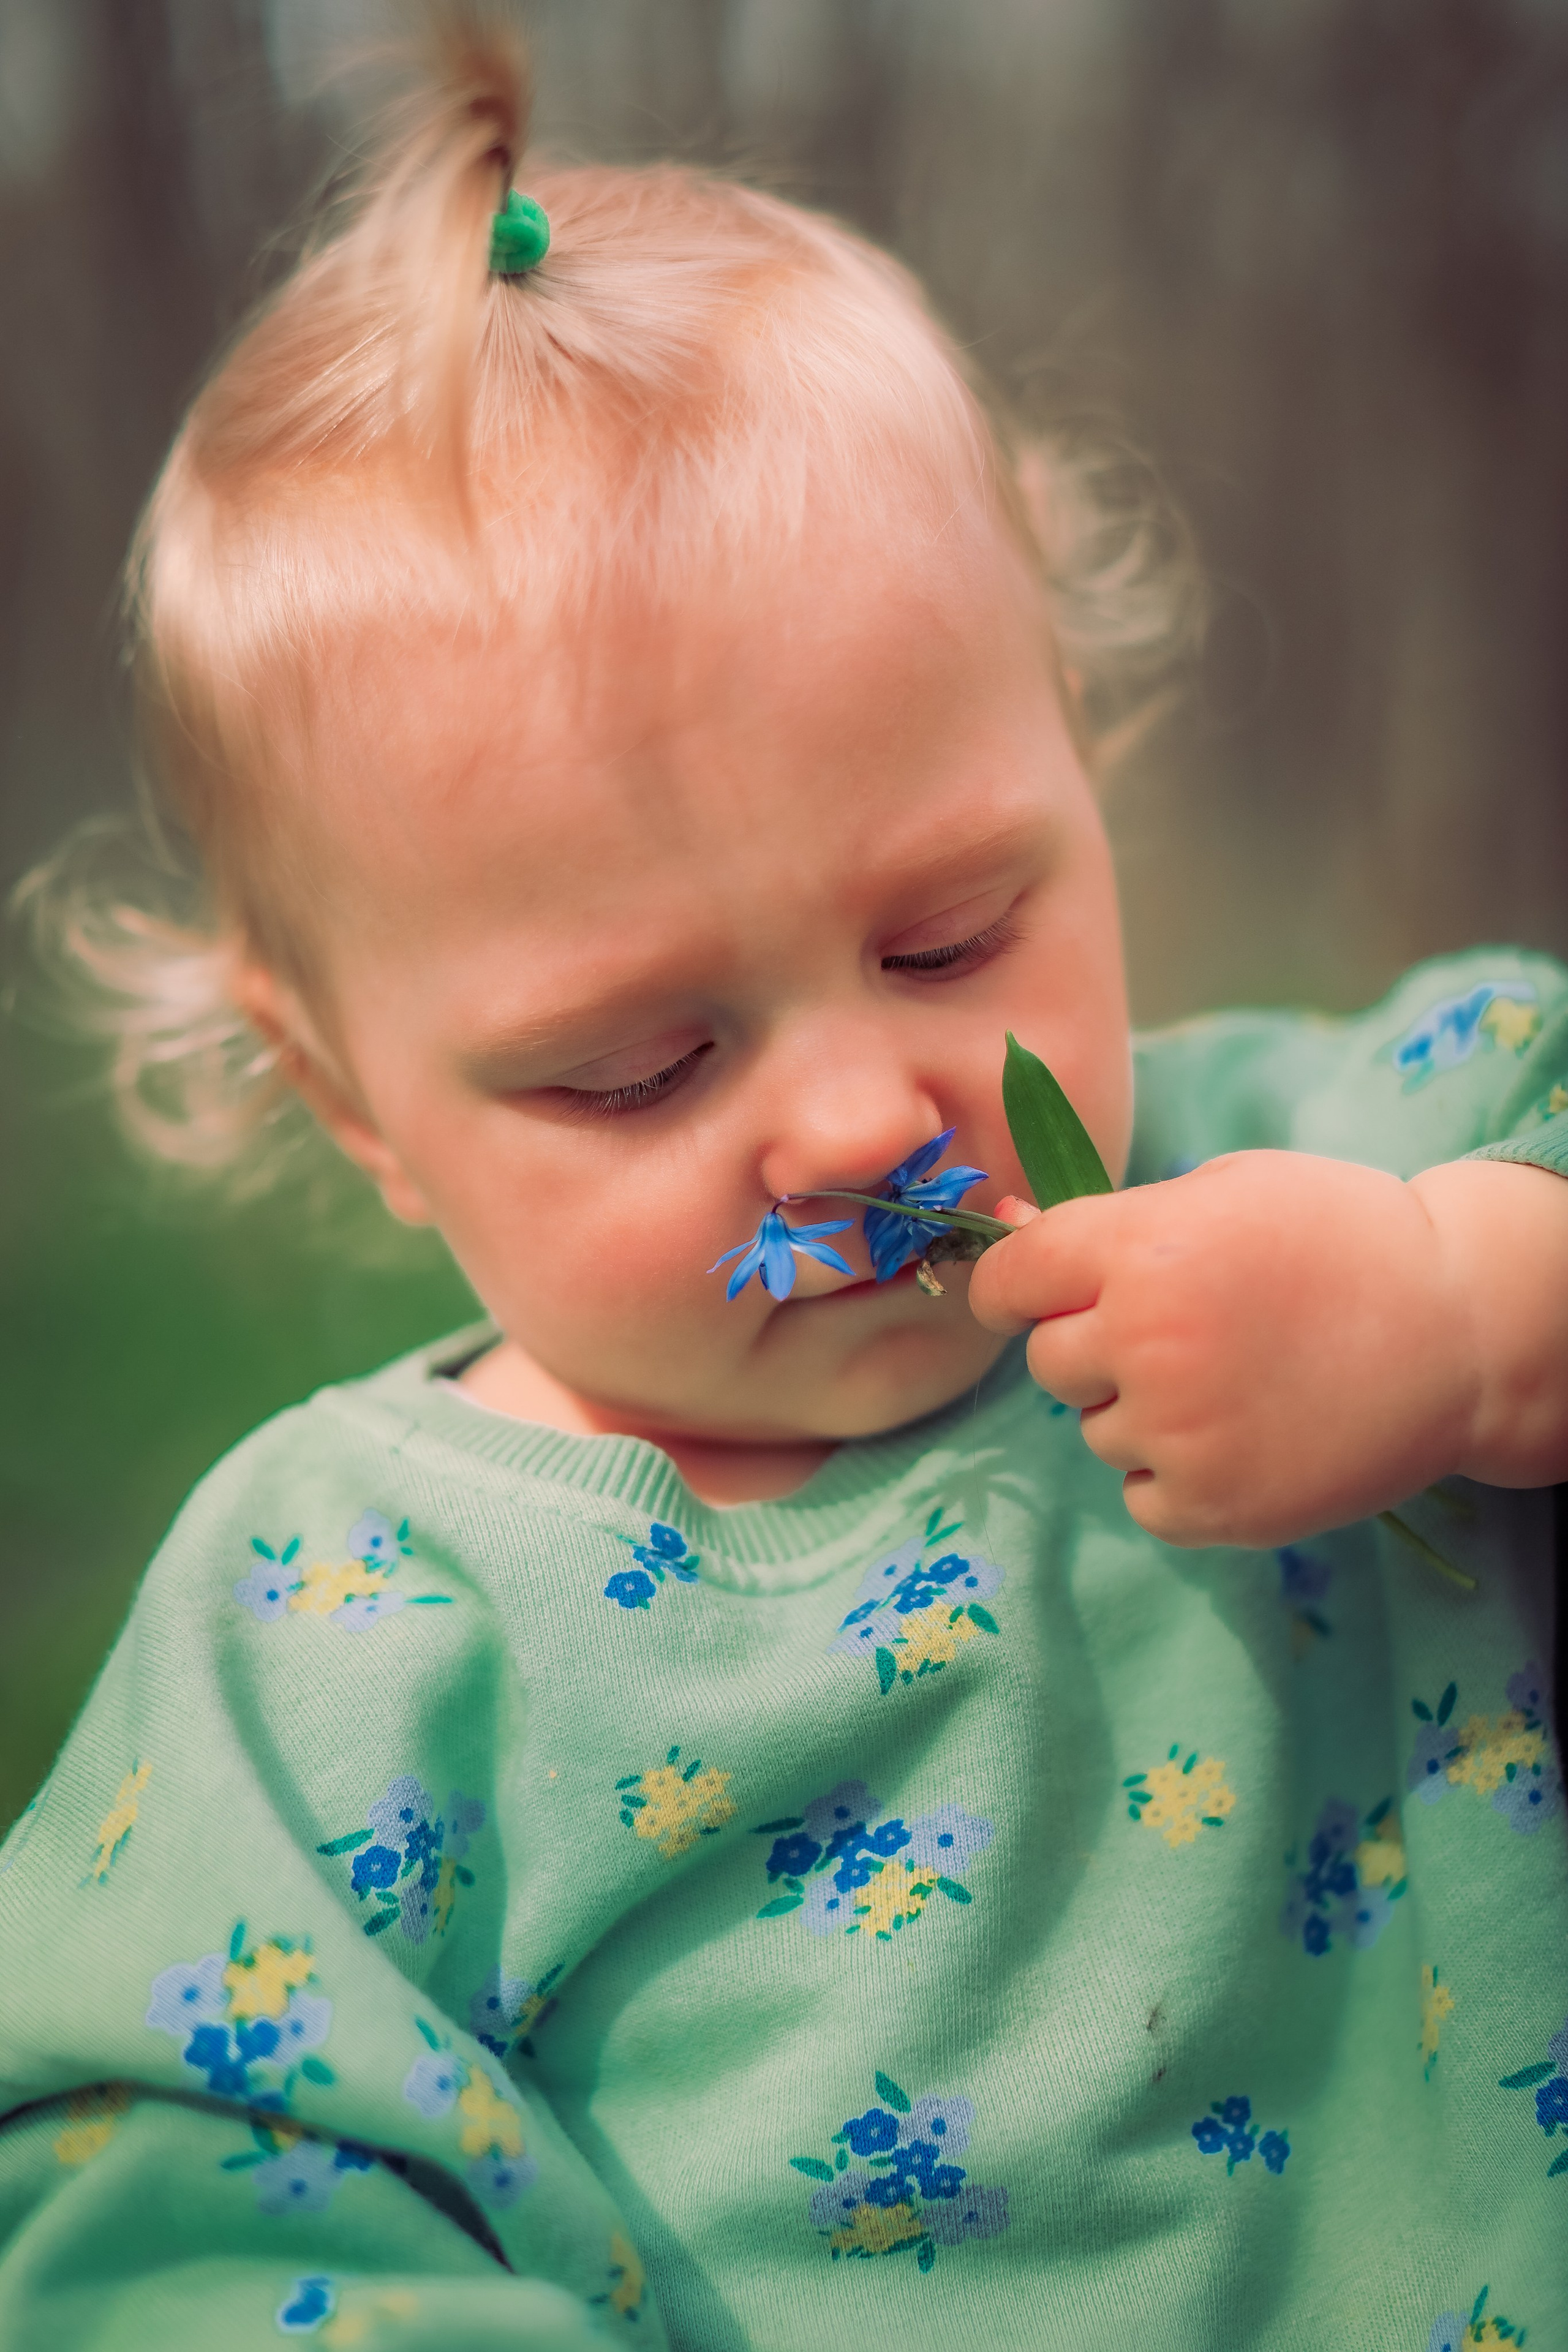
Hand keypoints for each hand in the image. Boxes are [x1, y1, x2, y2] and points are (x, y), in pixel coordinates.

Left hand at [967, 1150, 1567, 1548]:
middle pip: (1048, 1361)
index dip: (1014, 1288)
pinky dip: (1178, 1473)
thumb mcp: (1224, 1191)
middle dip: (1093, 1348)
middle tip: (1177, 1332)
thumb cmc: (1341, 1239)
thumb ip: (1105, 1221)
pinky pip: (1141, 1495)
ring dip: (1141, 1410)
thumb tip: (1001, 1227)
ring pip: (1096, 1429)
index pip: (1010, 1279)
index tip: (1032, 1298)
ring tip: (1234, 1379)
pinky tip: (1247, 1431)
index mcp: (1140, 1250)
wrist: (1462, 1331)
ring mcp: (1179, 1433)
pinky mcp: (1213, 1508)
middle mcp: (1146, 1342)